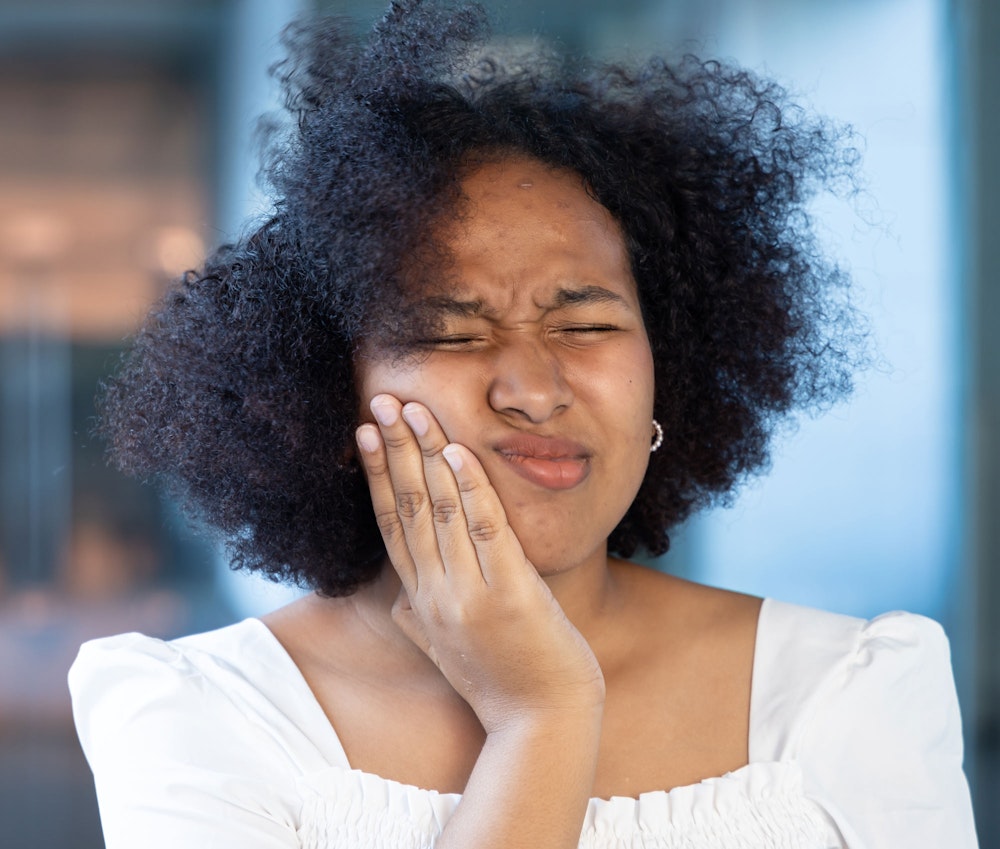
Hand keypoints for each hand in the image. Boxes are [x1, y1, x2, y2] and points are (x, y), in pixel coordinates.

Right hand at [356, 394, 604, 733]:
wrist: (541, 724)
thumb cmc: (499, 683)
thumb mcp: (446, 650)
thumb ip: (419, 620)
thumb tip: (399, 601)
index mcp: (422, 599)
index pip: (390, 525)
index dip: (377, 476)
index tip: (366, 433)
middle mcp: (437, 593)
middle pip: (406, 507)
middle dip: (393, 450)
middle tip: (380, 400)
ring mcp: (470, 593)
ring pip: (439, 510)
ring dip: (426, 454)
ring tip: (413, 409)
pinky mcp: (510, 594)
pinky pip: (486, 530)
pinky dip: (471, 488)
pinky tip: (459, 451)